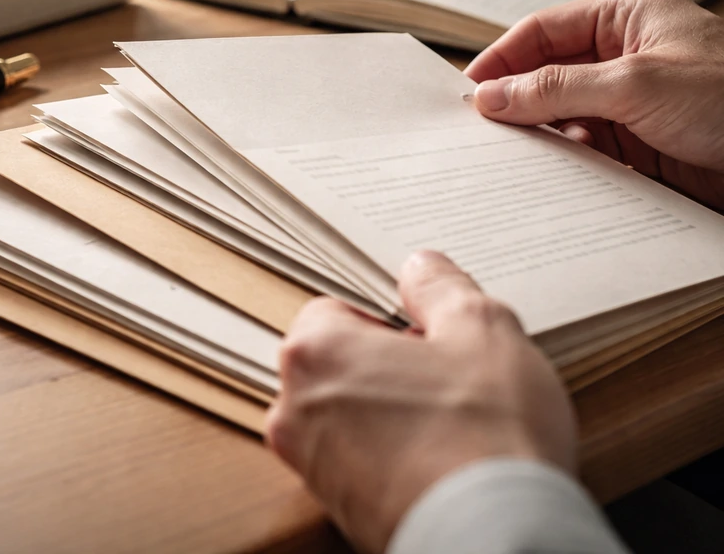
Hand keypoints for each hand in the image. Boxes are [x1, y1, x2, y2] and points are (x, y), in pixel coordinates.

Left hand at [266, 251, 574, 553]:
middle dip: (385, 366)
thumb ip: (441, 287)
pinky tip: (442, 462)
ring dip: (389, 413)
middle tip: (444, 379)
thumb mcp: (481, 328)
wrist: (497, 538)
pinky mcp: (339, 510)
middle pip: (337, 365)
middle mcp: (297, 411)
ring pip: (348, 417)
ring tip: (450, 425)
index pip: (332, 309)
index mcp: (315, 353)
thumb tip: (421, 267)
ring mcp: (313, 467)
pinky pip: (361, 465)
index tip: (424, 337)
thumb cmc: (486, 437)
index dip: (386, 320)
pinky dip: (393, 459)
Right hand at [465, 0, 723, 210]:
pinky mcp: (641, 145)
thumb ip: (557, 88)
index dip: (502, 58)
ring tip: (515, 155)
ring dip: (541, 134)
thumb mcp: (636, 84)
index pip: (544, 30)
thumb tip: (493, 94)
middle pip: (548, 74)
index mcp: (628, 18)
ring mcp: (633, 103)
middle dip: (517, 100)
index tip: (469, 91)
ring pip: (564, 115)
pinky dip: (567, 161)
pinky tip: (556, 173)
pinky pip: (587, 150)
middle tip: (481, 129)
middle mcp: (627, 57)